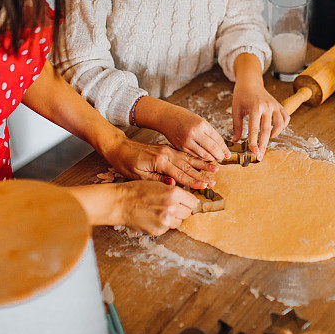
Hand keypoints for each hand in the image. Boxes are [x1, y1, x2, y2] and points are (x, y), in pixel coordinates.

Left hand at [103, 136, 217, 188]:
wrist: (119, 148)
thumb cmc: (125, 163)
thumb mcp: (138, 175)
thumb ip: (157, 179)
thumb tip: (173, 184)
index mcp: (160, 161)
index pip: (180, 174)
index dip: (194, 181)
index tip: (206, 185)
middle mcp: (166, 154)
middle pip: (187, 166)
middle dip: (202, 173)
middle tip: (215, 179)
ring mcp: (167, 150)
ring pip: (187, 158)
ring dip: (201, 164)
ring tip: (214, 167)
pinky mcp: (166, 149)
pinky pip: (183, 154)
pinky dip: (193, 158)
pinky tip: (201, 160)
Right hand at [115, 181, 199, 234]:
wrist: (121, 202)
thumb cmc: (138, 191)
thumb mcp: (159, 185)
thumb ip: (175, 193)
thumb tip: (187, 200)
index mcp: (173, 194)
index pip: (193, 202)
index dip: (188, 202)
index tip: (185, 202)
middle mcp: (171, 208)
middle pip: (187, 213)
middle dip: (181, 210)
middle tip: (170, 206)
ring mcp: (165, 221)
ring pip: (178, 222)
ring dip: (173, 218)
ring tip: (160, 211)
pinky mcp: (158, 230)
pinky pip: (167, 228)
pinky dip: (163, 224)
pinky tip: (153, 217)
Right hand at [157, 104, 230, 162]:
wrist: (166, 117)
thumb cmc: (184, 118)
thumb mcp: (199, 121)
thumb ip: (209, 132)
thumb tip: (220, 145)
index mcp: (202, 124)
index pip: (217, 139)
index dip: (224, 148)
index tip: (228, 154)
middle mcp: (194, 133)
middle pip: (212, 148)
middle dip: (219, 155)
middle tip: (223, 158)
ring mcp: (187, 141)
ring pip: (203, 154)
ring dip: (211, 158)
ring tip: (215, 159)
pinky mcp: (181, 147)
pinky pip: (194, 155)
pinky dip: (201, 158)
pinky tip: (205, 158)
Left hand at [232, 79, 289, 158]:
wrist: (250, 82)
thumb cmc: (241, 95)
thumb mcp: (236, 110)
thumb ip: (236, 126)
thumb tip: (235, 140)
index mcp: (255, 107)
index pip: (254, 129)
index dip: (254, 142)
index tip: (253, 152)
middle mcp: (267, 106)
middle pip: (267, 130)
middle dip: (263, 145)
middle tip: (260, 156)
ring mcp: (275, 105)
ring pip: (280, 124)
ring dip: (274, 134)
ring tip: (267, 138)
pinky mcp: (280, 105)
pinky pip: (286, 118)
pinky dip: (282, 126)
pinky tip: (274, 130)